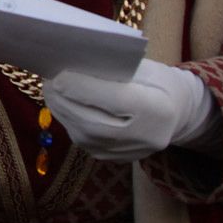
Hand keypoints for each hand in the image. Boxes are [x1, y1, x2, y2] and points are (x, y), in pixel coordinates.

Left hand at [44, 58, 220, 161]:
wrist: (175, 113)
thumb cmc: (155, 82)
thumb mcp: (143, 68)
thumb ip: (112, 69)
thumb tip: (72, 64)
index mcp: (158, 110)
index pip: (116, 100)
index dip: (83, 89)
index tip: (58, 74)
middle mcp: (144, 138)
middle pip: (93, 122)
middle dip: (64, 100)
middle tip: (46, 79)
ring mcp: (128, 154)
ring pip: (82, 134)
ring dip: (60, 109)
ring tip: (49, 88)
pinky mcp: (111, 158)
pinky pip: (82, 139)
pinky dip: (67, 119)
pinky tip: (59, 102)